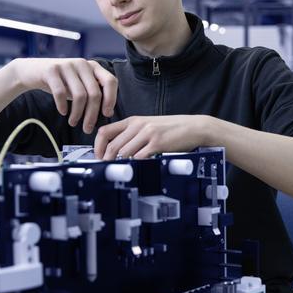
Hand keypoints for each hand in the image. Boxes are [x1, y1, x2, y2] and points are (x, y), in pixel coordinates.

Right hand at [10, 58, 116, 132]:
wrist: (31, 71)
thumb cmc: (60, 82)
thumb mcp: (79, 85)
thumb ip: (93, 94)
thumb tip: (108, 113)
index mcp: (93, 66)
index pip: (110, 81)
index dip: (111, 99)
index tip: (106, 114)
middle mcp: (82, 63)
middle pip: (94, 93)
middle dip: (92, 114)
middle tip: (87, 128)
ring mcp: (67, 65)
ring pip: (79, 95)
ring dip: (77, 113)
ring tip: (73, 122)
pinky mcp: (51, 70)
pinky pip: (61, 92)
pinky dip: (63, 106)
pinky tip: (63, 112)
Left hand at [93, 115, 214, 159]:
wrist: (194, 127)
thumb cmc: (173, 128)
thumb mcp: (149, 125)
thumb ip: (133, 134)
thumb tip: (117, 151)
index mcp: (133, 120)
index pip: (105, 132)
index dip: (98, 147)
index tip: (100, 157)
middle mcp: (138, 125)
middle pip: (113, 146)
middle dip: (107, 161)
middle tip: (108, 170)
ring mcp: (148, 134)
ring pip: (124, 152)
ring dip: (120, 165)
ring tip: (121, 171)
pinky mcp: (158, 143)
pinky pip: (140, 157)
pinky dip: (135, 165)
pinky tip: (136, 169)